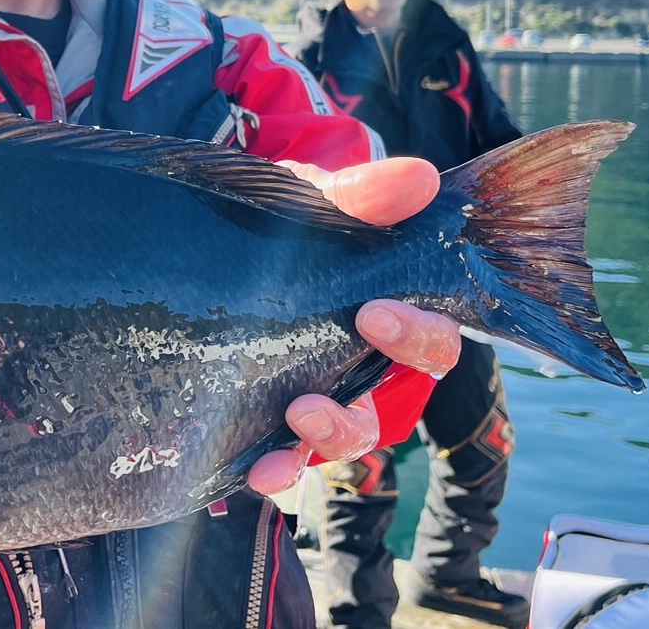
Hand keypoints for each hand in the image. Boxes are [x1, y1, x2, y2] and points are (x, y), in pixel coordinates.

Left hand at [246, 156, 460, 494]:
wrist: (215, 234)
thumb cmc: (285, 219)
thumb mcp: (313, 199)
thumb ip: (359, 194)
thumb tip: (419, 178)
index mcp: (389, 313)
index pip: (433, 340)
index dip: (418, 336)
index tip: (375, 314)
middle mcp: (362, 363)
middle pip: (393, 399)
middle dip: (370, 395)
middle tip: (329, 373)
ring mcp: (318, 394)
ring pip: (347, 435)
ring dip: (327, 435)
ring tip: (296, 417)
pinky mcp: (269, 419)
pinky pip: (283, 457)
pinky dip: (276, 470)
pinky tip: (256, 471)